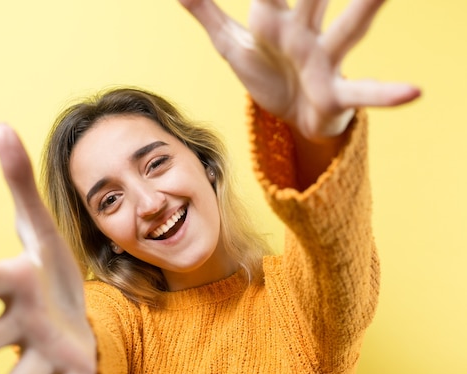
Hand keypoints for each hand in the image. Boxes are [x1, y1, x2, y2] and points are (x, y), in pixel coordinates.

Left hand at [179, 0, 419, 139]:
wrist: (291, 114)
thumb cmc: (266, 72)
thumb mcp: (231, 44)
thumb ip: (207, 13)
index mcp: (274, 17)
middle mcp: (304, 31)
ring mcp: (323, 61)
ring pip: (348, 29)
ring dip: (366, 7)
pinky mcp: (335, 93)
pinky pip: (363, 92)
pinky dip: (386, 93)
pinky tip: (414, 92)